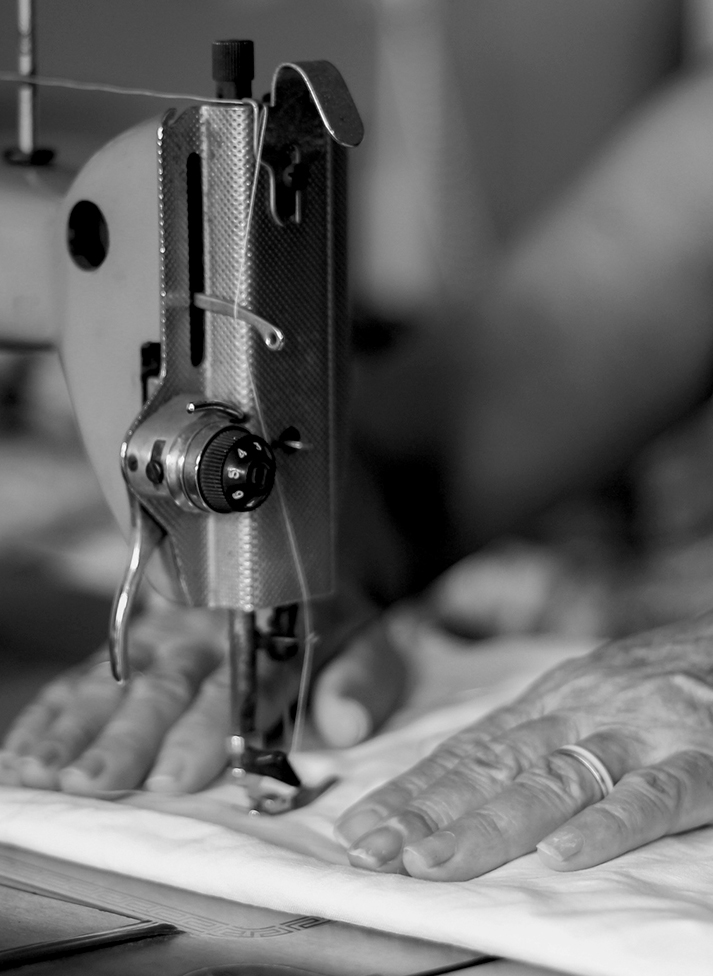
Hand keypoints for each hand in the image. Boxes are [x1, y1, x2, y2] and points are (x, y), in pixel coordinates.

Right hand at [0, 594, 405, 795]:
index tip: (171, 777)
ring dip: (75, 725)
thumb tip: (346, 724)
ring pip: (117, 676)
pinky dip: (55, 705)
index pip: (235, 688)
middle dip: (126, 737)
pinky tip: (25, 744)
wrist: (306, 532)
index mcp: (266, 632)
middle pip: (165, 686)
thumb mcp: (373, 629)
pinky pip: (91, 665)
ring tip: (38, 770)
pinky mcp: (137, 629)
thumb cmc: (339, 597)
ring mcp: (165, 627)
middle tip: (89, 782)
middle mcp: (209, 629)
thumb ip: (364, 675)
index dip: (202, 732)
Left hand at [335, 612, 712, 879]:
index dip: (411, 792)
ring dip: (492, 825)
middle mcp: (580, 715)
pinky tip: (565, 856)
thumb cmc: (655, 678)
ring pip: (556, 781)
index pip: (467, 753)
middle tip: (375, 853)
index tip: (360, 829)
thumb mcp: (582, 698)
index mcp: (549, 705)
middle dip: (427, 813)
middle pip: (494, 770)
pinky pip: (653, 795)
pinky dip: (608, 826)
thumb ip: (532, 739)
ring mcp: (637, 735)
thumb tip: (458, 782)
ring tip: (434, 860)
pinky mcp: (700, 758)